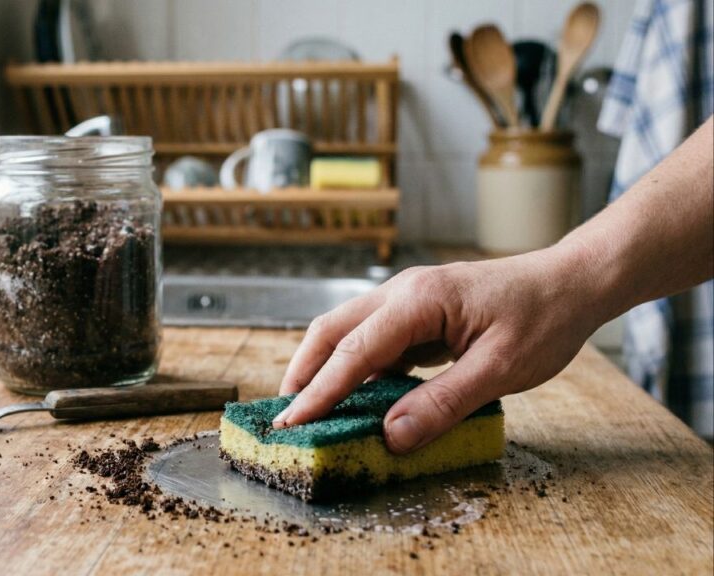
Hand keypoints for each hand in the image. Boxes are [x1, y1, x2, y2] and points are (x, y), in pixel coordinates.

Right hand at [275, 248, 604, 453]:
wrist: (573, 281)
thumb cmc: (544, 319)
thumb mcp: (500, 370)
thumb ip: (444, 403)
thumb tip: (392, 436)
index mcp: (418, 300)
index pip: (354, 351)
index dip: (320, 391)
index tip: (292, 424)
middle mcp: (403, 292)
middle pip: (332, 330)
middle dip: (304, 373)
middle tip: (286, 418)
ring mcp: (408, 298)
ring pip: (347, 330)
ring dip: (325, 367)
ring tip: (310, 408)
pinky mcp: (418, 311)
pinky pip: (374, 338)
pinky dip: (355, 366)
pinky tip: (356, 394)